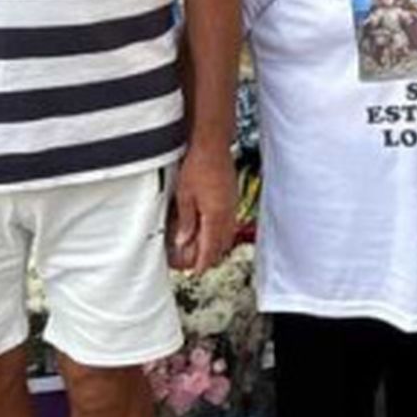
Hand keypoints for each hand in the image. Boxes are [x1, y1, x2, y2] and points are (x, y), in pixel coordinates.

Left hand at [168, 146, 239, 272]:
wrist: (212, 144)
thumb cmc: (197, 165)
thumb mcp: (184, 195)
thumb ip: (186, 221)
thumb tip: (184, 241)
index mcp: (215, 216)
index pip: (210, 248)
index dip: (202, 262)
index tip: (194, 271)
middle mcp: (227, 213)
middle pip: (221, 245)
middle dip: (209, 257)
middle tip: (194, 262)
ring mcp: (232, 205)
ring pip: (227, 235)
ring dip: (215, 245)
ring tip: (200, 248)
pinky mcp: (232, 198)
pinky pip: (229, 223)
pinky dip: (219, 232)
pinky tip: (209, 229)